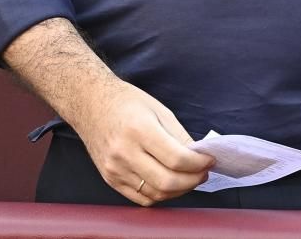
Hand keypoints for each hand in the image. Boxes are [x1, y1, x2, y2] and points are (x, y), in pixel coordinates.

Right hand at [69, 78, 214, 205]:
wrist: (90, 103)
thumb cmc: (126, 102)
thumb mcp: (159, 110)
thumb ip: (179, 136)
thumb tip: (198, 157)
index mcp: (139, 130)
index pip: (177, 159)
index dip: (199, 164)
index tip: (210, 160)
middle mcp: (124, 152)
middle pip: (167, 181)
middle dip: (193, 180)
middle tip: (203, 172)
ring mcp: (115, 169)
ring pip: (156, 194)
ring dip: (179, 190)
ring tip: (189, 178)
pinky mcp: (110, 179)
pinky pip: (141, 198)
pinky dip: (161, 195)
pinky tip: (170, 184)